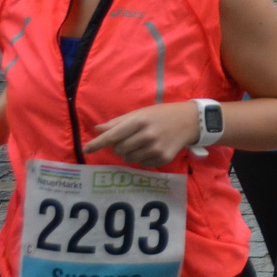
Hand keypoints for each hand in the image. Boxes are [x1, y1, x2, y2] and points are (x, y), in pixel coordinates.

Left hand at [84, 101, 199, 166]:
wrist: (189, 121)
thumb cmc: (161, 114)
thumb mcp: (140, 113)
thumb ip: (118, 122)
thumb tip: (97, 129)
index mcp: (140, 121)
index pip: (113, 135)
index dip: (98, 143)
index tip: (86, 149)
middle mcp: (147, 135)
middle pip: (118, 150)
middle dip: (119, 146)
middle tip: (129, 139)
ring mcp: (155, 148)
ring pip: (128, 159)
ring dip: (130, 153)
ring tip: (142, 144)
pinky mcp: (162, 158)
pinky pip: (142, 164)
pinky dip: (142, 158)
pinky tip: (152, 149)